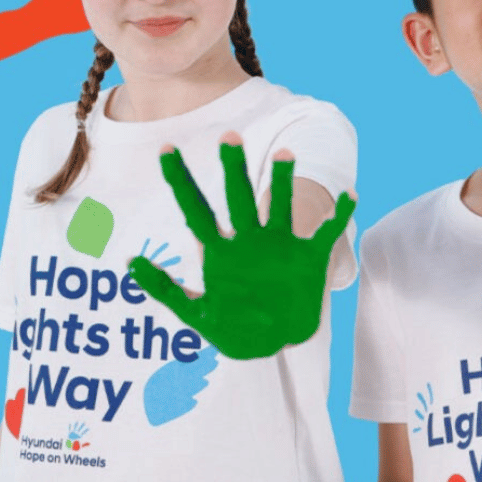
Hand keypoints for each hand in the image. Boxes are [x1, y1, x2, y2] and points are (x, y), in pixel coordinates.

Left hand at [128, 136, 356, 359]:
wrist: (272, 343)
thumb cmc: (233, 328)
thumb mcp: (194, 313)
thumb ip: (164, 289)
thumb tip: (131, 262)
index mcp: (220, 251)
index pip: (195, 209)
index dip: (180, 180)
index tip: (165, 149)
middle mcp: (249, 240)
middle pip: (238, 198)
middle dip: (234, 169)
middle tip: (228, 138)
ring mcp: (279, 246)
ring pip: (280, 206)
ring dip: (284, 181)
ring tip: (287, 154)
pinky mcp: (308, 258)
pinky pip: (326, 233)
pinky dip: (340, 215)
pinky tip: (350, 195)